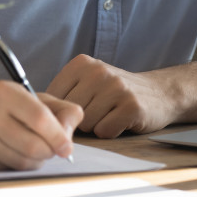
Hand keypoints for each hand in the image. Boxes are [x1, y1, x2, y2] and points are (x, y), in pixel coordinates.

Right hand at [0, 80, 82, 169]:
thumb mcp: (29, 97)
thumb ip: (59, 110)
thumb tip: (70, 135)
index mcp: (6, 92)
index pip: (40, 119)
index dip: (59, 136)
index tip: (67, 147)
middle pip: (34, 146)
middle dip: (49, 152)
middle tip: (51, 150)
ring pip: (22, 162)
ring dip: (35, 162)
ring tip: (32, 151)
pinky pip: (7, 170)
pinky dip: (17, 166)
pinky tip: (12, 154)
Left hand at [46, 54, 180, 137]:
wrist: (160, 92)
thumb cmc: (116, 92)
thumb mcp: (88, 82)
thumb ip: (63, 94)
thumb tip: (36, 117)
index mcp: (81, 63)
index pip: (52, 98)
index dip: (61, 112)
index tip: (78, 108)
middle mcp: (98, 71)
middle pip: (69, 114)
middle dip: (80, 121)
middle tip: (99, 111)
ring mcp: (116, 87)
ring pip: (86, 124)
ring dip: (97, 126)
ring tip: (110, 114)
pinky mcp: (131, 106)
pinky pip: (105, 131)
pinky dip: (111, 132)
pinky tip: (121, 120)